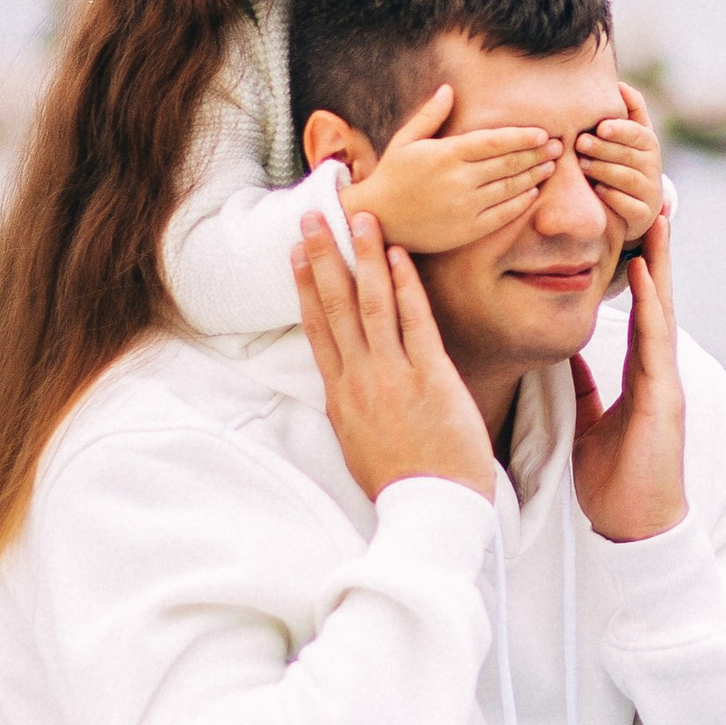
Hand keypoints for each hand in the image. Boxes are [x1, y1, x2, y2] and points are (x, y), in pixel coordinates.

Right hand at [293, 207, 493, 504]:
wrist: (430, 509)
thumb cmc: (401, 481)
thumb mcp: (358, 443)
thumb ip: (349, 407)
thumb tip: (342, 384)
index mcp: (339, 396)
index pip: (316, 329)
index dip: (304, 286)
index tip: (296, 252)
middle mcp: (359, 380)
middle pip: (335, 307)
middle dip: (323, 257)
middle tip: (314, 215)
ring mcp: (392, 377)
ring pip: (372, 305)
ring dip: (364, 258)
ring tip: (360, 219)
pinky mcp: (430, 378)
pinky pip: (415, 322)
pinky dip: (406, 286)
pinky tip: (399, 256)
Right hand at [342, 85, 554, 251]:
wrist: (377, 218)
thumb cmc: (391, 176)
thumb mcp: (405, 141)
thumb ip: (429, 115)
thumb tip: (448, 89)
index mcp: (446, 154)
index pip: (494, 142)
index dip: (522, 137)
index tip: (542, 133)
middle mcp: (458, 180)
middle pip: (508, 164)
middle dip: (536, 154)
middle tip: (558, 147)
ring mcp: (464, 207)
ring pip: (509, 188)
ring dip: (534, 176)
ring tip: (550, 167)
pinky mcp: (467, 230)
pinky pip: (503, 215)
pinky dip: (521, 202)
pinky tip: (533, 193)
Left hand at [570, 199, 688, 541]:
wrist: (634, 530)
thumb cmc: (614, 482)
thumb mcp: (590, 422)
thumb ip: (584, 386)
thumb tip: (566, 352)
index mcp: (640, 374)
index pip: (637, 308)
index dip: (636, 265)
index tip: (628, 222)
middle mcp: (657, 370)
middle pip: (656, 295)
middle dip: (655, 247)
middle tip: (651, 197)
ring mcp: (665, 381)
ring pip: (661, 307)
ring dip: (659, 260)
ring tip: (655, 214)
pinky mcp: (664, 398)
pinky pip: (654, 341)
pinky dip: (649, 303)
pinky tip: (641, 270)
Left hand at [577, 83, 664, 251]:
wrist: (635, 207)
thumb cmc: (624, 163)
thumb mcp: (629, 137)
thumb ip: (629, 110)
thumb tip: (620, 84)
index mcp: (648, 144)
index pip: (638, 134)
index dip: (620, 129)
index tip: (600, 126)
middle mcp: (653, 167)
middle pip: (630, 155)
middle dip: (604, 148)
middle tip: (580, 143)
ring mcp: (649, 192)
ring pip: (628, 179)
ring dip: (604, 171)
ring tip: (582, 165)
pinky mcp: (643, 215)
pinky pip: (630, 206)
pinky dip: (614, 198)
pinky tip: (597, 191)